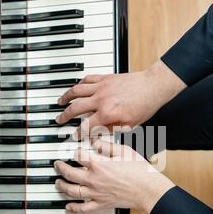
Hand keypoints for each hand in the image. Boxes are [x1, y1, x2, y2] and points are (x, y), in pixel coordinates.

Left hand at [54, 139, 174, 213]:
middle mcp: (94, 179)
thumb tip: (95, 142)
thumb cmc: (139, 170)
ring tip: (58, 183)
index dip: (75, 151)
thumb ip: (107, 146)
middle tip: (57, 165)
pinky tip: (68, 207)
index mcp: (98, 164)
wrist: (148, 189)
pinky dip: (74, 209)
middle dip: (60, 168)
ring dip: (62, 186)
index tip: (74, 150)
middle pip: (70, 173)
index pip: (79, 155)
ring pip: (72, 191)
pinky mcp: (102, 204)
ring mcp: (96, 193)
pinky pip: (84, 208)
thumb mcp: (123, 150)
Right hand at [56, 60, 185, 138]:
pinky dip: (79, 84)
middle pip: (75, 108)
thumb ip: (112, 129)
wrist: (153, 87)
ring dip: (66, 97)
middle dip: (65, 116)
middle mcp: (101, 99)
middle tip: (59, 120)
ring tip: (60, 102)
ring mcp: (102, 87)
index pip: (86, 126)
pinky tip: (76, 88)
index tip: (74, 136)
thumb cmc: (145, 106)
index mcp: (108, 114)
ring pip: (77, 91)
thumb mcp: (129, 125)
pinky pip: (87, 79)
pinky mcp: (105, 78)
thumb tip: (100, 133)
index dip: (78, 133)